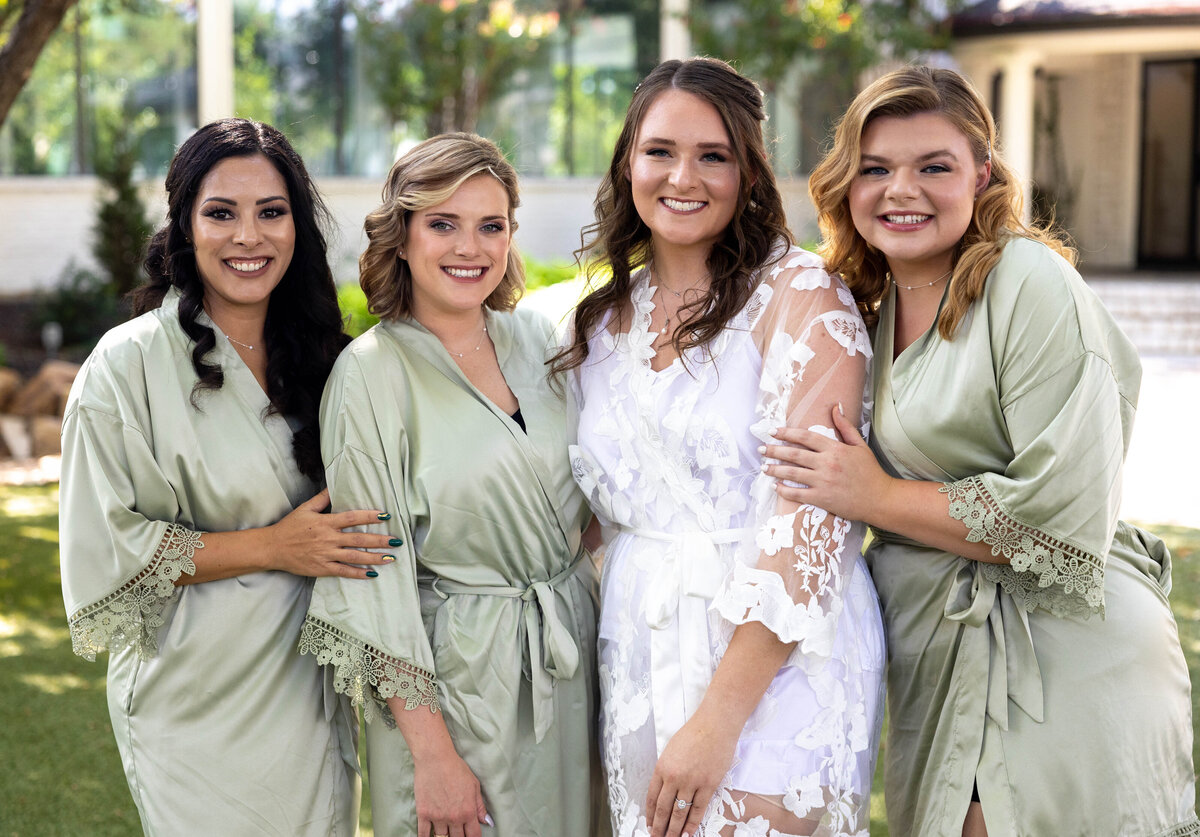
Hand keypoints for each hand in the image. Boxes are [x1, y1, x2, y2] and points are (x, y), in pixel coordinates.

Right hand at [266, 488, 400, 578]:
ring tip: (391, 558)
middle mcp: (328, 538)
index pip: (352, 518)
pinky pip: (343, 571)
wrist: (272, 548)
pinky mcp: (322, 568)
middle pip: (359, 539)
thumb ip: (322, 498)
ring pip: (354, 556)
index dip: (370, 516)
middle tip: (397, 541)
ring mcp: (326, 555)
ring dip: (374, 558)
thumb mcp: (305, 509)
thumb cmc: (289, 527)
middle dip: (380, 540)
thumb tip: (334, 485)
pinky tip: (372, 574)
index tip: (386, 515)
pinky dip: (358, 573)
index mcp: (326, 522)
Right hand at [413, 749, 489, 836]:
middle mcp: (454, 817)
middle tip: (458, 833)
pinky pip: (423, 834)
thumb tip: (486, 822)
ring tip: (447, 833)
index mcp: (468, 811)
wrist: (435, 759)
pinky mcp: (423, 814)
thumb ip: (480, 806)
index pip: (473, 835)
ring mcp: (437, 817)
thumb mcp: (474, 785)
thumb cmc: (456, 768)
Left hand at [646, 712, 738, 836]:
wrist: (715, 724)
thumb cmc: (694, 733)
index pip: (652, 797)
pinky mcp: (709, 784)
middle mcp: (674, 777)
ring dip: (675, 830)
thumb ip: (667, 770)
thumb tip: (665, 791)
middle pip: (663, 809)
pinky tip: (688, 833)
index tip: (649, 825)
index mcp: (662, 767)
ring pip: (680, 813)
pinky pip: (699, 809)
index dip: (650, 815)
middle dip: (659, 827)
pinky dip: (693, 823)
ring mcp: (692, 782)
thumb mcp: (671, 750)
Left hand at [762, 406, 893, 523]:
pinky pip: (797, 494)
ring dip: (775, 469)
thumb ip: (845, 426)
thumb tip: (835, 407)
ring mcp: (823, 482)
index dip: (787, 433)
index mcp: (835, 449)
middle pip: (794, 454)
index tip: (773, 431)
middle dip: (774, 450)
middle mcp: (827, 463)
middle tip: (761, 449)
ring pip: (792, 473)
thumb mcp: (860, 446)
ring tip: (763, 467)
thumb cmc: (870, 472)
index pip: (805, 437)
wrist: (880, 499)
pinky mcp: (822, 499)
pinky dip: (784, 490)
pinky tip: (775, 486)